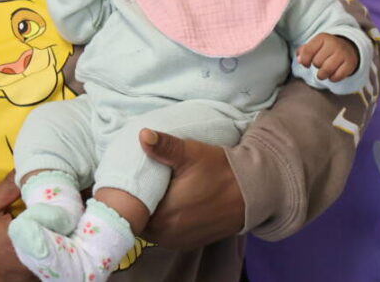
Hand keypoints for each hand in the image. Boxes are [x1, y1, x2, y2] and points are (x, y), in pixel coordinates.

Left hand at [138, 130, 243, 248]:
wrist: (252, 191)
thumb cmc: (220, 170)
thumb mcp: (190, 153)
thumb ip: (164, 146)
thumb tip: (142, 135)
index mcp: (162, 217)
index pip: (130, 208)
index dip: (127, 192)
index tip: (130, 176)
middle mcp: (166, 235)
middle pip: (139, 218)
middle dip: (139, 201)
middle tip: (143, 179)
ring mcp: (177, 241)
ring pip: (151, 226)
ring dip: (151, 211)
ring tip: (156, 189)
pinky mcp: (188, 243)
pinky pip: (165, 232)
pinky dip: (164, 219)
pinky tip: (170, 201)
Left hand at [296, 33, 357, 81]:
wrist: (348, 48)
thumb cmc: (326, 49)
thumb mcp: (315, 45)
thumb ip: (303, 51)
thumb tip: (299, 59)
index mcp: (322, 37)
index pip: (307, 51)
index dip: (304, 61)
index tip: (307, 63)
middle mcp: (333, 44)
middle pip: (316, 62)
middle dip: (316, 66)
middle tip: (321, 63)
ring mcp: (343, 54)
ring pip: (326, 71)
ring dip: (322, 75)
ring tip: (323, 72)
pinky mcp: (350, 64)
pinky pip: (336, 77)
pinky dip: (332, 78)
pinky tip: (333, 73)